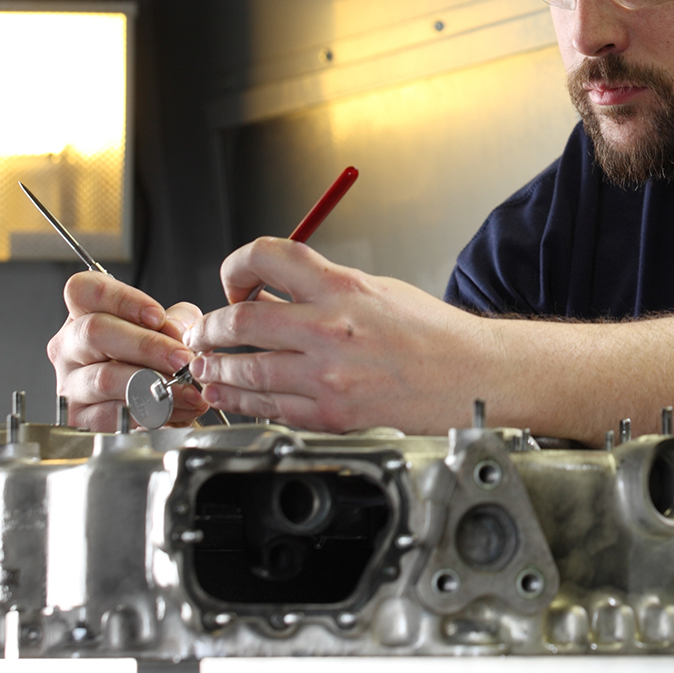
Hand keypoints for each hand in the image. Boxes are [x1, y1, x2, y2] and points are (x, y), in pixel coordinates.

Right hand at [47, 271, 206, 429]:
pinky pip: (109, 414)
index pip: (85, 290)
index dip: (122, 299)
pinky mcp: (79, 416)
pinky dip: (147, 412)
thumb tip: (176, 334)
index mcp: (84, 312)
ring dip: (152, 383)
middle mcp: (69, 345)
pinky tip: (173, 408)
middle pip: (94, 331)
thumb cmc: (158, 356)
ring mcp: (69, 382)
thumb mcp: (171, 326)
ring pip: (104, 377)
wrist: (158, 400)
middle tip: (182, 358)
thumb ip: (176, 321)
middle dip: (146, 345)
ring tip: (185, 387)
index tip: (158, 316)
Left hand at [186, 238, 484, 432]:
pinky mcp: (331, 414)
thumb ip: (322, 288)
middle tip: (203, 332)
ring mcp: (328, 376)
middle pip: (241, 321)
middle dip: (210, 328)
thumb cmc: (430, 332)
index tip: (233, 282)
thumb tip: (272, 291)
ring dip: (216, 369)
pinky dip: (242, 402)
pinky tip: (230, 395)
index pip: (266, 258)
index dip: (235, 267)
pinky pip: (270, 408)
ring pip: (246, 372)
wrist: (470, 374)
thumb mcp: (376, 289)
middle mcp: (331, 329)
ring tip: (205, 366)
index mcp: (343, 288)